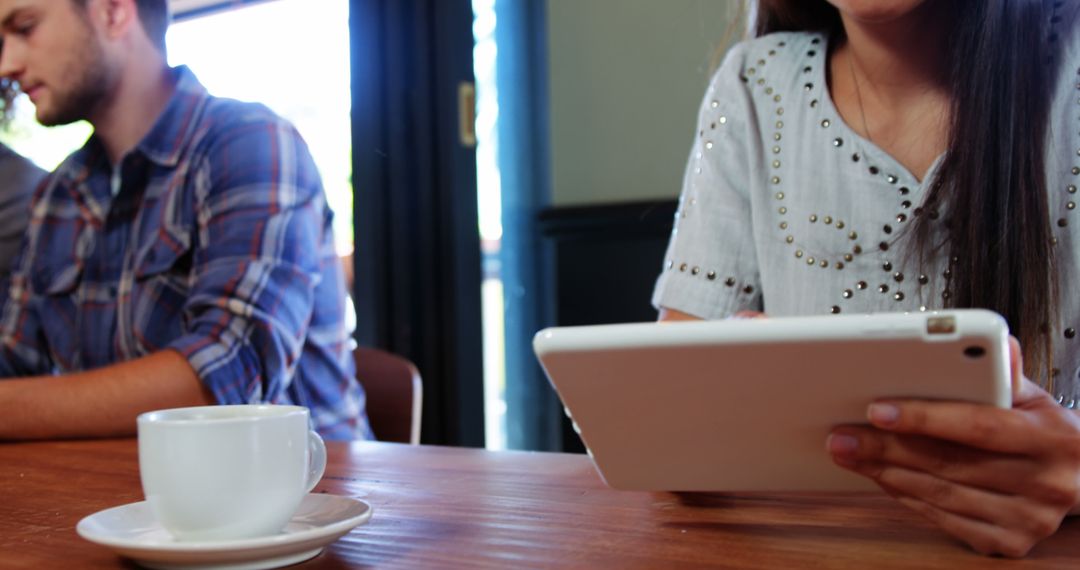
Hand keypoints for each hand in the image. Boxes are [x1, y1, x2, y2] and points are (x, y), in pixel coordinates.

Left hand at [826, 337, 1079, 556]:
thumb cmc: (1045, 433)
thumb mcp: (1036, 398)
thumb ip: (1006, 374)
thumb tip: (997, 342)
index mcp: (1053, 439)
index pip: (978, 426)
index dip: (924, 419)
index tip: (876, 410)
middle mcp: (1045, 484)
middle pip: (948, 463)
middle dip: (885, 447)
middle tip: (840, 434)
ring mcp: (1027, 520)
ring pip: (939, 493)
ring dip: (884, 472)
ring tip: (848, 452)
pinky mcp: (1008, 543)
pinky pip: (942, 518)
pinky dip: (904, 495)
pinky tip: (879, 476)